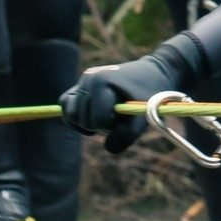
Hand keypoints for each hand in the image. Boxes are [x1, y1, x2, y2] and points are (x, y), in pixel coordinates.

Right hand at [59, 34, 203, 152]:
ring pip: (70, 114)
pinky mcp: (80, 84)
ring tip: (104, 119)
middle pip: (82, 120)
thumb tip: (107, 147)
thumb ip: (127, 136)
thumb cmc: (151, 95)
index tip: (125, 117)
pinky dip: (76, 117)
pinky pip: (66, 105)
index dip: (112, 127)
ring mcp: (83, 80)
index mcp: (102, 83)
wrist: (154, 73)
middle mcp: (88, 79)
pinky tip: (93, 117)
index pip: (97, 121)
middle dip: (99, 126)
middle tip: (118, 118)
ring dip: (85, 123)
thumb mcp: (145, 117)